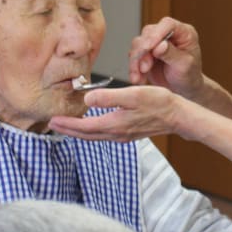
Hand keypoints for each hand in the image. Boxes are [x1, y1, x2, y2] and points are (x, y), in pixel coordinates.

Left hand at [46, 85, 180, 142]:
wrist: (178, 116)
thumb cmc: (158, 103)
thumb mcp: (133, 94)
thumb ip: (109, 97)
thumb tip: (87, 100)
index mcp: (114, 124)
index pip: (84, 127)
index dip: (67, 124)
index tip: (52, 120)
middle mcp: (116, 133)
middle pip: (86, 135)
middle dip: (68, 130)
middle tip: (52, 125)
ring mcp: (123, 135)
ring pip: (94, 136)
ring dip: (79, 132)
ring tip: (67, 126)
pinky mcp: (129, 133)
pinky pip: (104, 135)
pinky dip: (92, 131)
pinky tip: (91, 126)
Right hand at [128, 18, 203, 97]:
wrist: (182, 89)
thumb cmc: (189, 75)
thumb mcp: (184, 66)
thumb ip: (172, 54)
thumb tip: (160, 45)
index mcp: (184, 32)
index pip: (168, 24)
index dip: (156, 34)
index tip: (148, 47)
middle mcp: (168, 33)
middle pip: (149, 33)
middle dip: (143, 52)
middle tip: (145, 68)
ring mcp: (155, 41)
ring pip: (138, 43)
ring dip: (136, 61)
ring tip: (139, 77)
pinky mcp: (146, 51)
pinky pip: (134, 55)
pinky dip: (133, 67)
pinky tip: (138, 78)